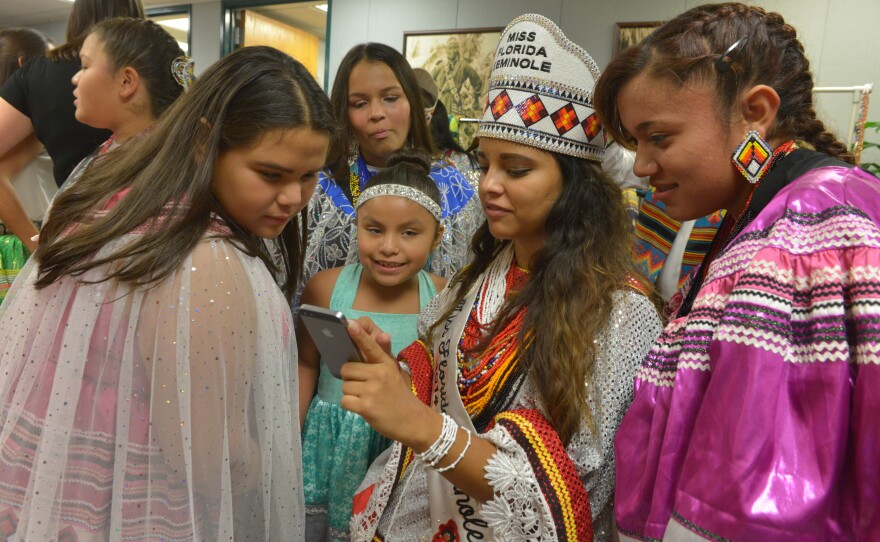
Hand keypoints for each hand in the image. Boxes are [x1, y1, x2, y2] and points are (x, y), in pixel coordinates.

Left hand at [340, 319, 439, 448]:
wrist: (412, 420)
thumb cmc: (399, 396)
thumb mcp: (394, 373)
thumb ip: (381, 358)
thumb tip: (381, 335)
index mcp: (386, 364)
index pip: (370, 346)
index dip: (359, 334)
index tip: (349, 323)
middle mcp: (379, 374)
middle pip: (347, 369)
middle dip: (350, 378)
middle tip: (363, 387)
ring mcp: (372, 390)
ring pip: (345, 386)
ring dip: (351, 393)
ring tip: (366, 398)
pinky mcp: (366, 406)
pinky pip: (345, 400)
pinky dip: (350, 405)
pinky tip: (363, 408)